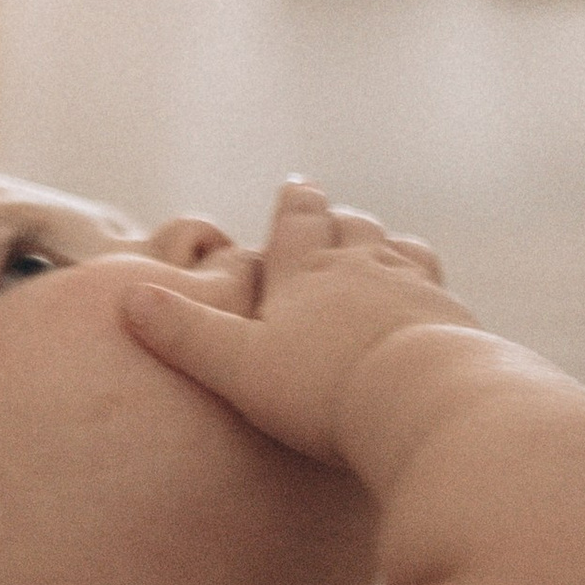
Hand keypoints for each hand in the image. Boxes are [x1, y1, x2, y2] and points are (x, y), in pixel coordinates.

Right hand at [120, 179, 469, 465]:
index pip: (300, 221)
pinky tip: (429, 309)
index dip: (296, 204)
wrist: (422, 400)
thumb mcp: (238, 366)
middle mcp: (366, 268)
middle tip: (336, 217)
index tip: (297, 184)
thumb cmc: (321, 389)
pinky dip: (429, 291)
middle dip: (341, 221)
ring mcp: (417, 291)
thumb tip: (128, 298)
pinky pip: (442, 294)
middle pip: (355, 228)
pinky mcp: (455, 323)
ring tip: (387, 250)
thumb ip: (185, 333)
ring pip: (403, 252)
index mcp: (310, 272)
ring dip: (391, 247)